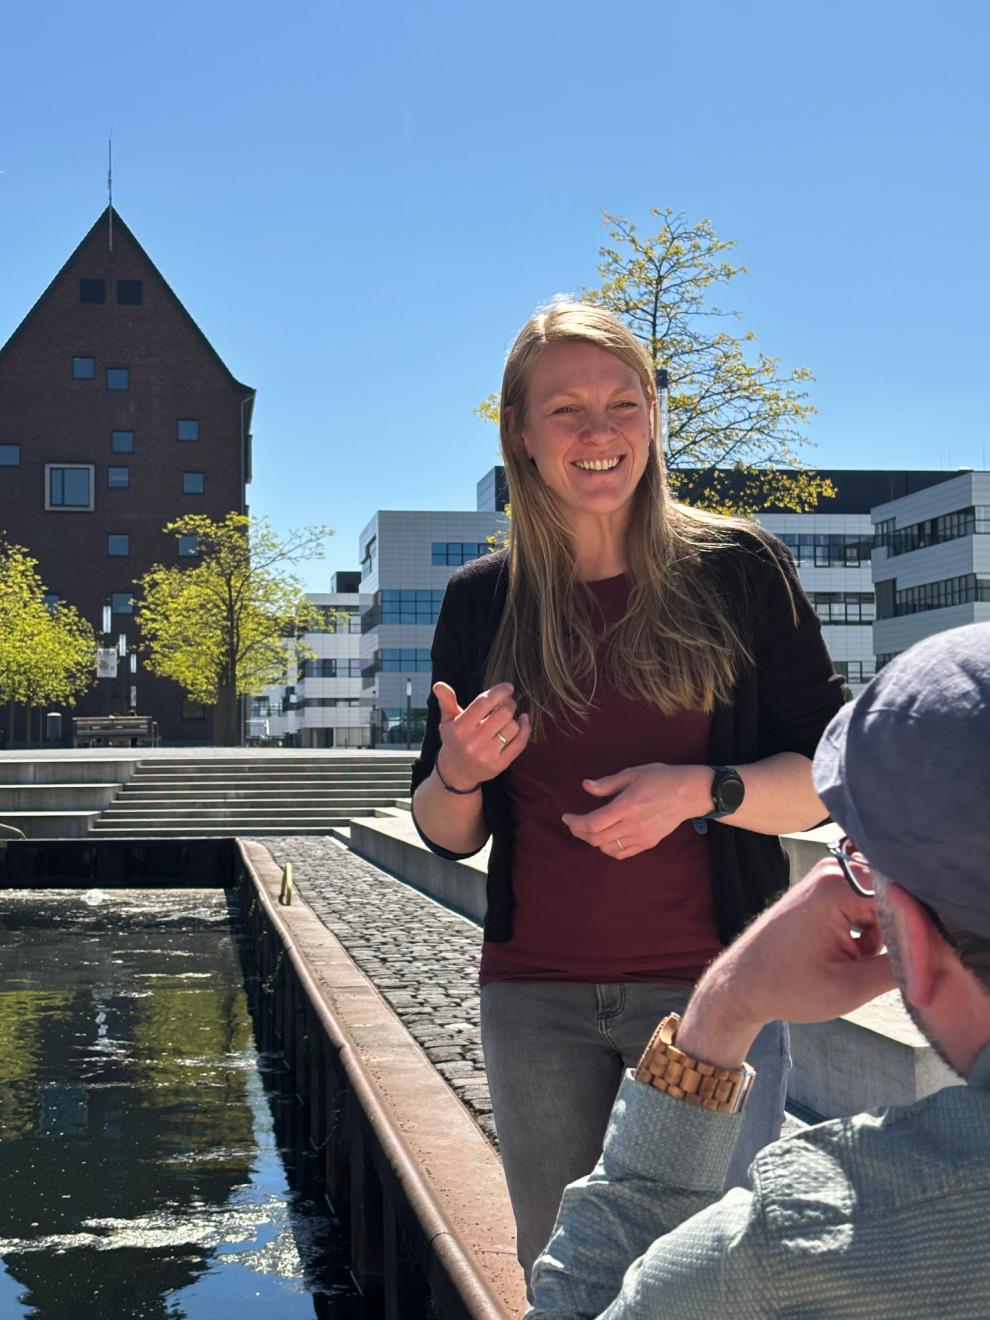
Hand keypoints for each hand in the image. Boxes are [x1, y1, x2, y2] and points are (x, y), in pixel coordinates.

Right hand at [433, 681, 531, 790]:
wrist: (457, 772)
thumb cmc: (454, 741)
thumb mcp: (447, 721)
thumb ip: (446, 701)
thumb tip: (440, 685)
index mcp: (460, 728)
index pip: (483, 703)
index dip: (499, 692)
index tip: (507, 687)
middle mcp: (474, 742)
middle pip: (503, 713)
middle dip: (509, 703)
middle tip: (508, 701)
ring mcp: (488, 754)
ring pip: (513, 727)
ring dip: (514, 717)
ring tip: (509, 715)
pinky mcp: (500, 764)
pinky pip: (520, 743)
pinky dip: (525, 729)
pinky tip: (523, 721)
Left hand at [561, 762, 710, 858]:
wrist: (689, 793)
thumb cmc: (661, 778)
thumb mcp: (632, 774)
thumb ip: (607, 784)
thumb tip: (586, 786)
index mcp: (627, 806)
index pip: (592, 823)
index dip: (575, 823)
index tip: (566, 817)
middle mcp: (633, 824)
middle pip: (596, 839)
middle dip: (579, 832)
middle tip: (573, 823)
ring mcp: (641, 837)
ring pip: (607, 848)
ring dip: (593, 841)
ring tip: (588, 830)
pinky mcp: (648, 843)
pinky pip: (622, 853)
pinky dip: (608, 849)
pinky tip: (605, 839)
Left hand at [676, 859, 895, 1068]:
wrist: (741, 985)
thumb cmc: (786, 986)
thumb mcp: (849, 987)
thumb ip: (897, 969)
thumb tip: (931, 956)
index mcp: (836, 887)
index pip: (901, 899)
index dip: (912, 933)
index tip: (905, 962)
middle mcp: (831, 871)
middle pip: (892, 899)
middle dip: (893, 934)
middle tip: (870, 966)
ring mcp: (825, 877)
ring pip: (878, 905)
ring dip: (876, 935)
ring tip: (849, 963)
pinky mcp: (821, 889)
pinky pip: (861, 905)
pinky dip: (861, 931)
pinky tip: (842, 954)